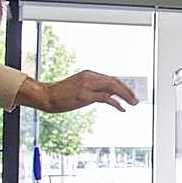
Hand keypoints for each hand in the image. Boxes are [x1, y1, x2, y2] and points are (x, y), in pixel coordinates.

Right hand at [17, 70, 138, 112]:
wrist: (46, 96)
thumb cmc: (61, 95)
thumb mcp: (79, 89)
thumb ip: (93, 90)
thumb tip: (109, 97)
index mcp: (89, 74)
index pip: (111, 78)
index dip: (123, 86)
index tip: (131, 93)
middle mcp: (89, 77)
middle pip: (114, 81)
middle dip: (127, 90)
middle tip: (136, 99)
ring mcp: (87, 85)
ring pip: (112, 87)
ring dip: (125, 95)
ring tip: (133, 103)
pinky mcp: (84, 94)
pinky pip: (105, 97)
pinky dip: (116, 103)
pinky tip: (121, 108)